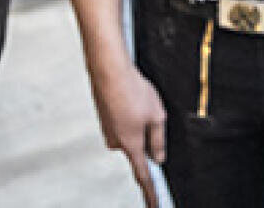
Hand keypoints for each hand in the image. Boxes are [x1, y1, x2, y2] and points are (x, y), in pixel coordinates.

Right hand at [87, 59, 166, 206]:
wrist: (108, 70)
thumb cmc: (131, 90)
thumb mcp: (157, 116)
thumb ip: (158, 140)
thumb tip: (158, 157)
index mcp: (130, 144)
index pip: (143, 175)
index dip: (150, 192)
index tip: (154, 205)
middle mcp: (116, 141)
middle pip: (138, 148)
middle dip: (146, 134)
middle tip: (149, 112)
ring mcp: (108, 129)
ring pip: (130, 132)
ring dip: (137, 120)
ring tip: (140, 100)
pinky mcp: (104, 118)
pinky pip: (122, 121)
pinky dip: (129, 111)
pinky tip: (131, 97)